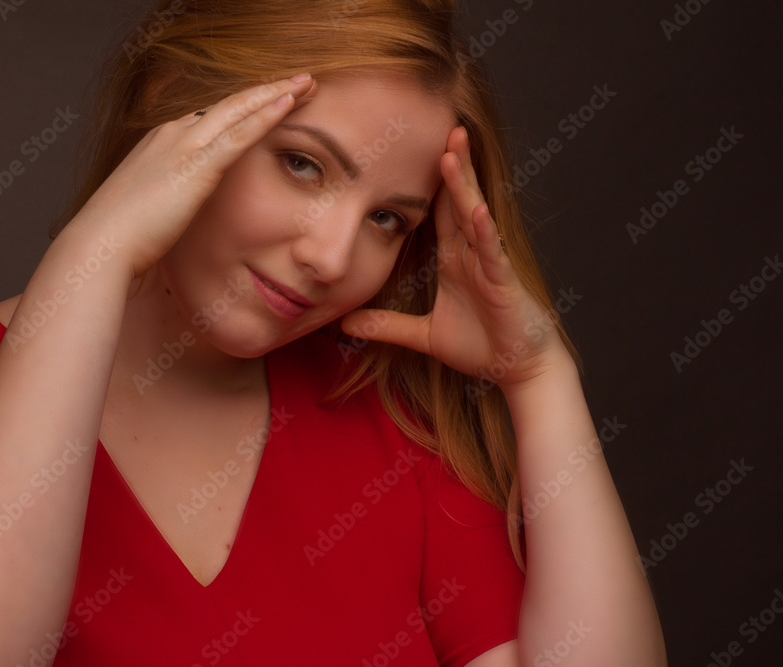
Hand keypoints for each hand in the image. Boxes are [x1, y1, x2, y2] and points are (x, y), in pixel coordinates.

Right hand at [67, 74, 317, 277]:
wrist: (102, 244)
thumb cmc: (120, 235)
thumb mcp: (148, 206)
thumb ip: (169, 196)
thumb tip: (179, 205)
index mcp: (161, 142)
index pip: (211, 116)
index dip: (244, 106)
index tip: (269, 100)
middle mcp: (173, 134)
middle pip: (230, 103)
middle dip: (267, 89)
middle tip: (301, 80)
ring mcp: (185, 146)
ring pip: (240, 109)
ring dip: (276, 92)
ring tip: (307, 83)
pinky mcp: (197, 167)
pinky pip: (240, 134)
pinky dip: (267, 115)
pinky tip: (290, 102)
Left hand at [340, 126, 571, 392]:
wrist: (518, 371)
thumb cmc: (481, 346)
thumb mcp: (423, 335)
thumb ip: (387, 325)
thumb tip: (346, 324)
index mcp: (455, 260)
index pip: (440, 211)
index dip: (430, 181)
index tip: (413, 148)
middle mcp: (473, 254)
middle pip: (459, 200)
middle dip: (451, 164)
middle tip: (442, 124)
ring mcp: (490, 264)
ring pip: (475, 215)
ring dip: (464, 184)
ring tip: (453, 150)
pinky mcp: (504, 283)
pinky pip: (492, 252)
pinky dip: (483, 231)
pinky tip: (475, 210)